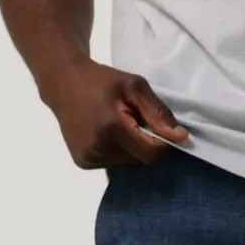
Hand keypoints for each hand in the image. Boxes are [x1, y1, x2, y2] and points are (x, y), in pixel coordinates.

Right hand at [44, 58, 189, 168]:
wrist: (64, 84)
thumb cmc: (102, 80)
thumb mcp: (134, 86)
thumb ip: (157, 112)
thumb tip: (180, 136)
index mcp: (111, 127)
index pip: (150, 153)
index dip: (165, 143)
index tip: (167, 129)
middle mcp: (97, 149)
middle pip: (140, 158)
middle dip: (146, 141)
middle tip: (137, 118)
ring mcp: (88, 159)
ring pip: (128, 162)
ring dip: (132, 146)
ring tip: (121, 122)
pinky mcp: (82, 163)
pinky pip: (113, 162)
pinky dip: (118, 149)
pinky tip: (108, 131)